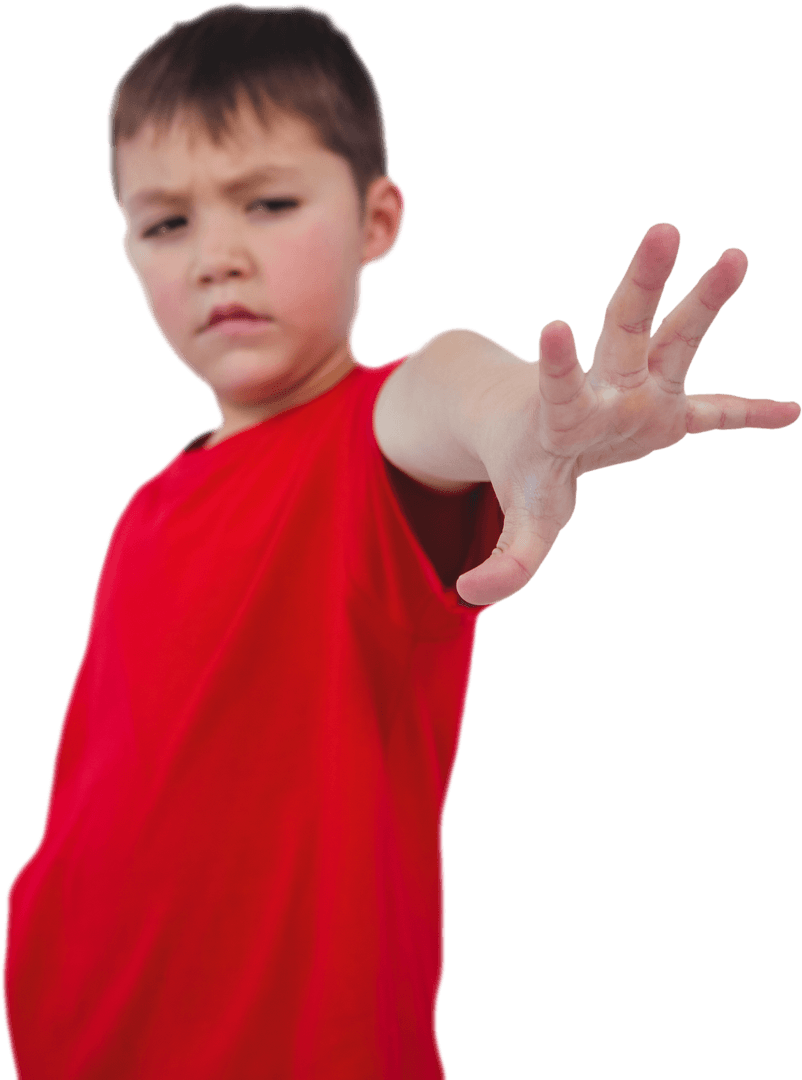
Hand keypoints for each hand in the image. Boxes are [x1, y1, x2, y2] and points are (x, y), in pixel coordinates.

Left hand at [456, 222, 800, 606]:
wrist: (536, 431)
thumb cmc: (528, 470)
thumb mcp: (523, 519)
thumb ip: (506, 560)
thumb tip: (469, 594)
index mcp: (564, 416)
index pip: (561, 387)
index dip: (559, 363)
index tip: (554, 326)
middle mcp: (607, 391)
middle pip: (626, 328)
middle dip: (644, 283)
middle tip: (664, 231)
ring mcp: (641, 394)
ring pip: (675, 337)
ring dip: (704, 300)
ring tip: (735, 256)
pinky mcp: (669, 411)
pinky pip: (718, 411)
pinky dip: (749, 414)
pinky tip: (793, 412)